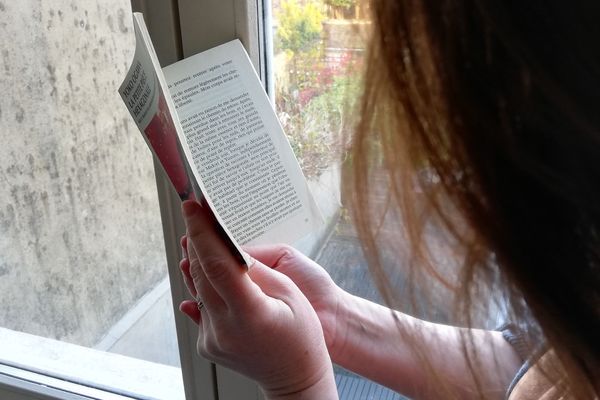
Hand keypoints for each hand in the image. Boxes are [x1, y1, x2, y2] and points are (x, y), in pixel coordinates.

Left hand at [178, 200, 337, 398]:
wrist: (296, 377)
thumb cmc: (302, 334)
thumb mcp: (289, 293)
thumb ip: (256, 270)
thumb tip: (228, 248)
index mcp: (251, 313)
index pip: (217, 265)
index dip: (203, 232)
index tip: (193, 208)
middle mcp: (225, 329)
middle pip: (201, 273)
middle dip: (197, 240)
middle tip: (196, 215)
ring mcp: (212, 340)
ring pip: (197, 288)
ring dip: (196, 261)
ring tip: (197, 237)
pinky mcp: (207, 344)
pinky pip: (200, 305)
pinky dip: (203, 285)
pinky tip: (205, 270)